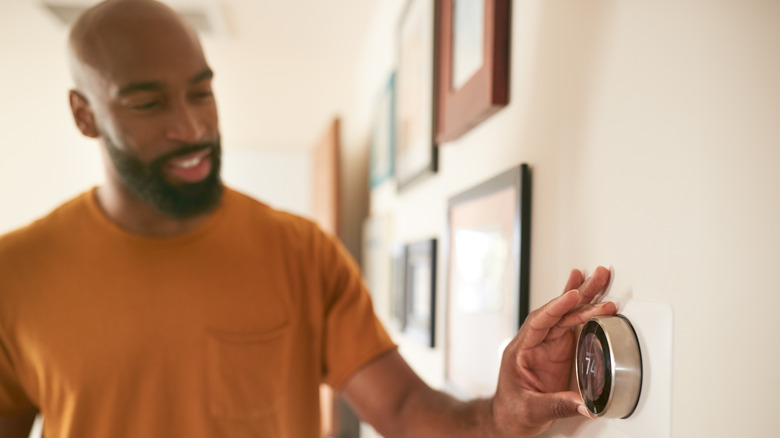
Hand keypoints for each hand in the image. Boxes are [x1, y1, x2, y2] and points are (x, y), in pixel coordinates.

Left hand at [491, 266, 616, 436]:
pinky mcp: (559, 352)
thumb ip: (557, 405)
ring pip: (567, 315)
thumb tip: (586, 405)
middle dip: (578, 293)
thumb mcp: (531, 410)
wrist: (509, 419)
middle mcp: (535, 342)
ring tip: (601, 278)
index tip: (572, 296)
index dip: (556, 307)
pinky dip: (584, 311)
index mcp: (521, 350)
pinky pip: (573, 326)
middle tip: (597, 277)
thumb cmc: (512, 411)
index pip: (539, 322)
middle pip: (557, 312)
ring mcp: (548, 345)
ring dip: (585, 298)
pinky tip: (592, 295)